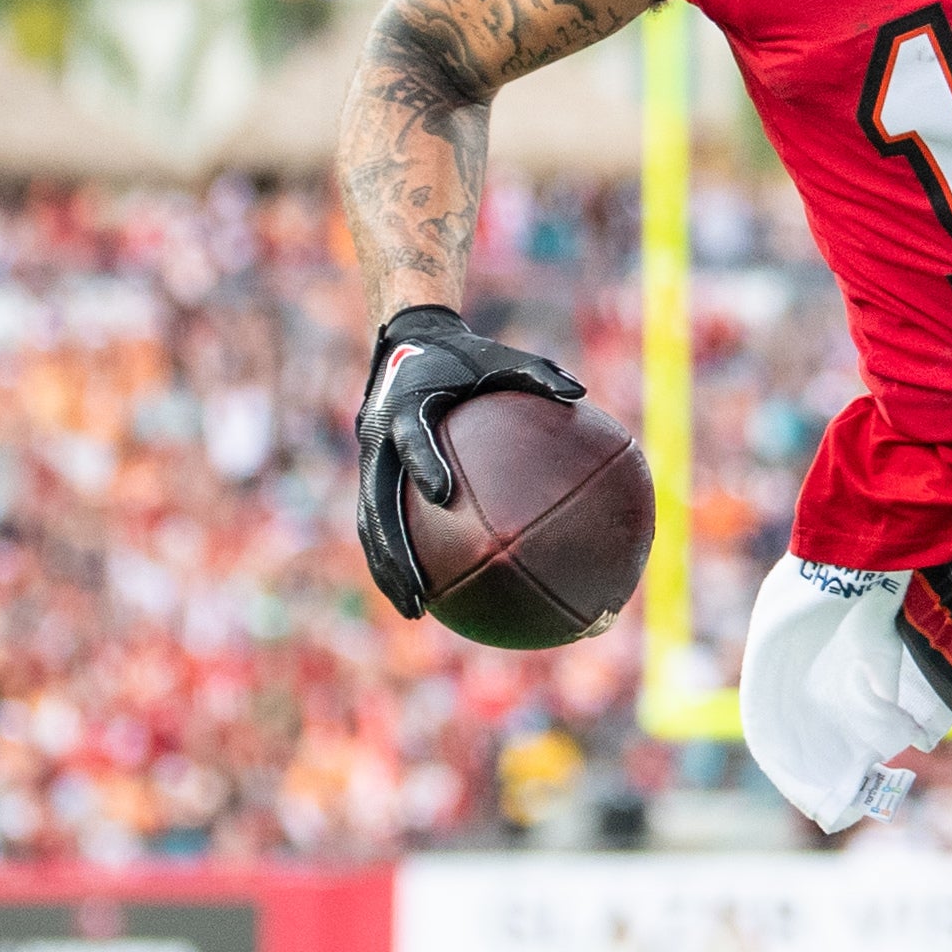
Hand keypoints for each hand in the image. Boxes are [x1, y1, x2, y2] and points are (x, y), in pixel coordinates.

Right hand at [352, 304, 584, 617]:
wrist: (407, 342)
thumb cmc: (461, 354)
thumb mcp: (497, 356)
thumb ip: (535, 373)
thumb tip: (580, 396)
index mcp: (405, 404)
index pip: (411, 436)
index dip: (425, 464)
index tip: (445, 495)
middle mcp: (378, 438)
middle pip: (378, 503)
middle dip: (395, 551)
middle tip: (420, 592)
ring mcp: (371, 461)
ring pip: (371, 524)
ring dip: (389, 569)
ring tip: (416, 610)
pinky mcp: (374, 475)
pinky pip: (382, 522)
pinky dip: (397, 558)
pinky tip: (426, 593)